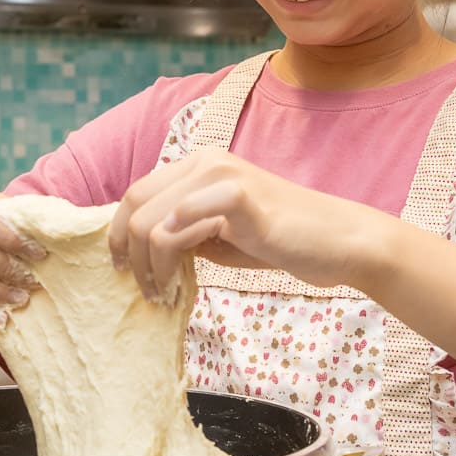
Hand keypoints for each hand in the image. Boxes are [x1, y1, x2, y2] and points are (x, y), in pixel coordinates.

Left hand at [108, 148, 375, 302]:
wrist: (337, 242)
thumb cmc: (281, 240)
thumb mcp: (220, 236)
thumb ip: (183, 234)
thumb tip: (140, 253)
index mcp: (199, 165)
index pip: (136, 193)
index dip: (118, 232)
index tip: (121, 268)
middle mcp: (205, 161)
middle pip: (134, 204)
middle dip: (126, 252)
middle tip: (142, 289)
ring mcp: (221, 175)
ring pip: (150, 221)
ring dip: (148, 266)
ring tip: (162, 294)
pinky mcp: (238, 196)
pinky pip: (180, 223)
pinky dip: (170, 256)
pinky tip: (180, 281)